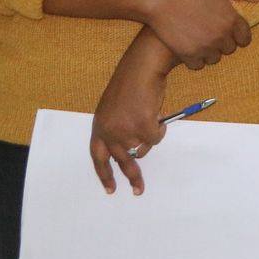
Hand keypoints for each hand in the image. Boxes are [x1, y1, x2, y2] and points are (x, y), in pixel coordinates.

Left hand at [90, 31, 174, 194]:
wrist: (141, 68)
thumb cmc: (131, 85)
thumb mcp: (115, 110)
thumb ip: (118, 130)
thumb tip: (133, 152)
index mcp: (98, 128)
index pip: (98, 158)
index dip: (104, 175)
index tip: (111, 190)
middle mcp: (109, 132)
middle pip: (122, 161)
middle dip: (133, 177)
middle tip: (138, 190)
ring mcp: (125, 130)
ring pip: (143, 148)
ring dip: (150, 137)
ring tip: (151, 118)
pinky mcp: (142, 126)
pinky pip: (156, 138)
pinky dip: (160, 129)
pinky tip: (157, 115)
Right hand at [140, 0, 258, 69]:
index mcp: (231, 20)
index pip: (245, 39)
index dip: (238, 35)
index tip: (229, 30)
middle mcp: (221, 36)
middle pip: (230, 49)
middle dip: (224, 42)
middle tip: (211, 31)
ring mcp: (204, 47)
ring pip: (215, 59)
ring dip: (210, 52)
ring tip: (200, 39)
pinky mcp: (188, 55)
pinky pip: (198, 65)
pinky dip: (196, 59)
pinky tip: (190, 47)